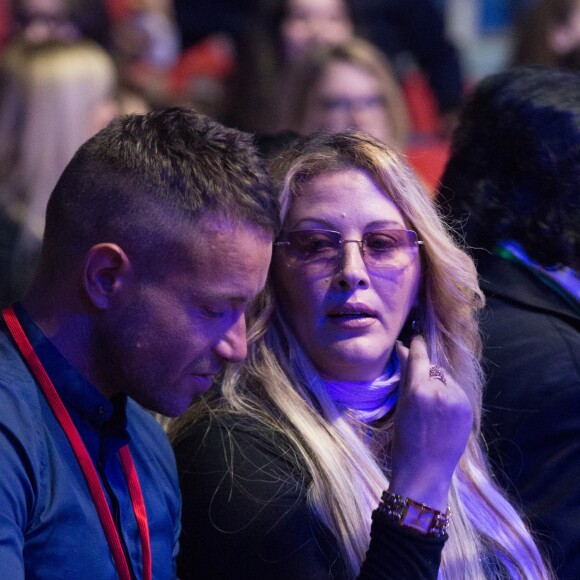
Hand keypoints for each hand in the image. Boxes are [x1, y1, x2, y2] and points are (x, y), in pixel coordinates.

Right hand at [389, 335, 472, 510]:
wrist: (425, 473)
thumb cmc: (405, 440)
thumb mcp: (400, 405)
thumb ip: (405, 374)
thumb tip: (403, 349)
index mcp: (419, 390)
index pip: (419, 357)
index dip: (417, 346)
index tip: (415, 338)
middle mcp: (441, 392)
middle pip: (433, 368)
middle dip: (425, 372)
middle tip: (416, 389)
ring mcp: (458, 401)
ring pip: (446, 379)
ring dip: (438, 384)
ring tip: (429, 407)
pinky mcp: (469, 410)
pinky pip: (456, 392)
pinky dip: (448, 396)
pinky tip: (440, 414)